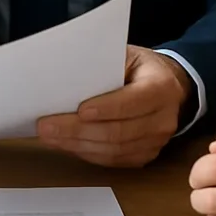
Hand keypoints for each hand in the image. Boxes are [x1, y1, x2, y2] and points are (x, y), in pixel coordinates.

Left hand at [36, 45, 190, 166]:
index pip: (132, 101)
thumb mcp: (126, 54)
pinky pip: (113, 160)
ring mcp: (156, 141)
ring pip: (113, 150)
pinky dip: (87, 153)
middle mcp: (163, 118)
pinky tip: (67, 144)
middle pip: (118, 131)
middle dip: (78, 130)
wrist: (168, 85)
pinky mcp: (145, 155)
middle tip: (47, 126)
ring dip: (77, 145)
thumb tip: (67, 75)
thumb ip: (103, 64)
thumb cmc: (140, 67)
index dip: (105, 108)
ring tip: (50, 136)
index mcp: (161, 86)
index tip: (79, 110)